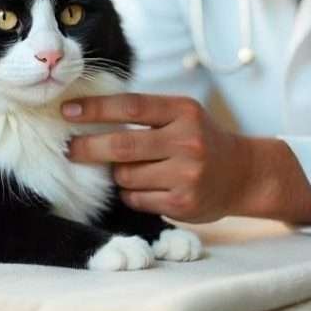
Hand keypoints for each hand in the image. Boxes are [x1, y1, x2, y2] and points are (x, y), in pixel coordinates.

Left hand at [62, 94, 310, 225]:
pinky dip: (131, 193)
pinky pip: (136, 198)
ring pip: (126, 176)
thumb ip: (145, 114)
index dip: (95, 108)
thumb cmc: (200, 138)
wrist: (244, 174)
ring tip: (126, 169)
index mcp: (183, 111)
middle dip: (87, 147)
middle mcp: (187, 141)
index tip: (67, 110)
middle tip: (68, 148)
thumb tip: (87, 113)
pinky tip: (143, 186)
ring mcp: (186, 174)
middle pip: (122, 145)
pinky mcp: (183, 203)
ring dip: (116, 174)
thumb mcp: (181, 115)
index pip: (130, 106)